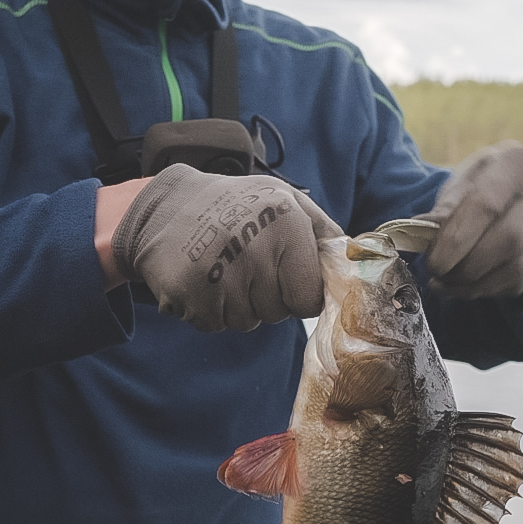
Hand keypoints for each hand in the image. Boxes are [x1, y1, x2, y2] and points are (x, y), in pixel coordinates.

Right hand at [111, 164, 343, 331]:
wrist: (164, 207)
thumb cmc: (235, 206)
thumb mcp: (284, 199)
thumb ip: (324, 232)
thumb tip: (358, 264)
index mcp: (285, 221)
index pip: (310, 298)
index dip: (298, 291)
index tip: (283, 273)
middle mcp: (254, 246)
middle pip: (278, 313)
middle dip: (266, 297)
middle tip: (245, 265)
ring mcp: (219, 271)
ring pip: (247, 322)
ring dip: (237, 304)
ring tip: (221, 268)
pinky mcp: (188, 292)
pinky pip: (215, 325)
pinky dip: (209, 309)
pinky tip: (201, 279)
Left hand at [422, 142, 522, 298]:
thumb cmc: (490, 184)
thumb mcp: (465, 182)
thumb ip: (446, 208)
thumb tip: (421, 233)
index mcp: (516, 165)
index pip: (487, 206)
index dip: (457, 239)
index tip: (432, 260)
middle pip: (509, 240)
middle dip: (466, 266)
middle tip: (438, 275)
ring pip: (518, 269)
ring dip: (476, 284)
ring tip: (448, 284)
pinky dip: (490, 289)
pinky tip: (470, 286)